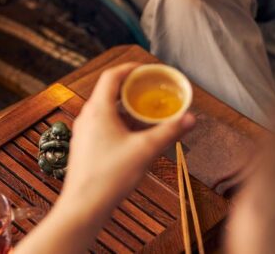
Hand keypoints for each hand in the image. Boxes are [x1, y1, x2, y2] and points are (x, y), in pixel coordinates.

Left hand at [61, 63, 194, 214]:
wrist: (83, 205)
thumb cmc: (110, 176)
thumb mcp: (145, 150)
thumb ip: (169, 132)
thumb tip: (190, 118)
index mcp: (98, 109)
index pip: (111, 76)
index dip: (130, 68)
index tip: (147, 68)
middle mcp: (87, 116)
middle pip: (109, 92)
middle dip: (132, 89)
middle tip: (151, 90)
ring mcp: (83, 131)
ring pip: (105, 110)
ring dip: (126, 108)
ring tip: (146, 113)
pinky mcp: (84, 145)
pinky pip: (102, 124)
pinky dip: (119, 122)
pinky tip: (133, 136)